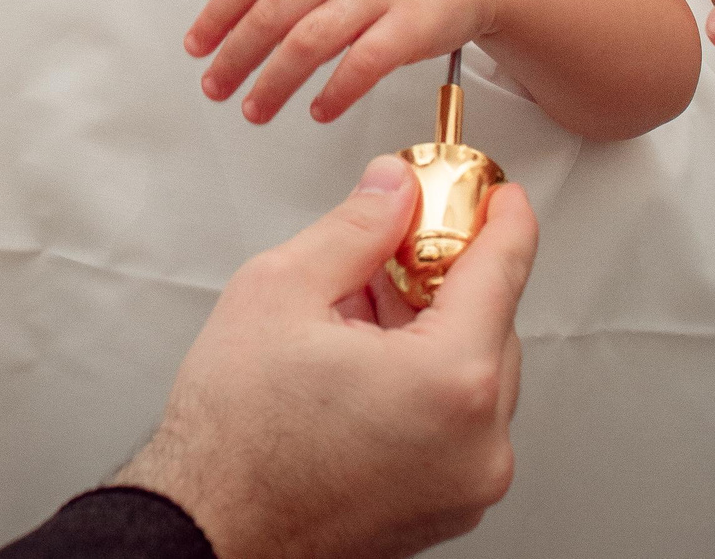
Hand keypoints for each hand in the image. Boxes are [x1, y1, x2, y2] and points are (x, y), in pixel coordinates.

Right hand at [115, 155, 534, 558]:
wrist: (211, 527)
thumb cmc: (235, 436)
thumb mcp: (282, 291)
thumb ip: (355, 227)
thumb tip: (394, 190)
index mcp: (450, 382)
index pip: (503, 273)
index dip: (502, 219)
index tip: (499, 194)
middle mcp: (477, 442)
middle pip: (491, 325)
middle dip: (445, 277)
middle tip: (394, 244)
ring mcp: (467, 483)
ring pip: (474, 375)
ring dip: (432, 331)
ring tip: (356, 314)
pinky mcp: (447, 506)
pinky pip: (459, 422)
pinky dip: (427, 382)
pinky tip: (363, 364)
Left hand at [189, 0, 501, 125]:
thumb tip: (243, 17)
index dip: (217, 17)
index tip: (196, 49)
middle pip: (270, 16)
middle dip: (235, 57)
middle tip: (215, 89)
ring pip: (308, 42)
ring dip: (274, 82)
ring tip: (255, 110)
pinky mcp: (410, 26)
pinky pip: (364, 63)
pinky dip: (336, 91)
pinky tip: (320, 111)